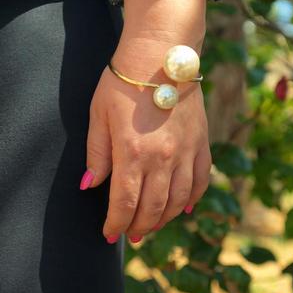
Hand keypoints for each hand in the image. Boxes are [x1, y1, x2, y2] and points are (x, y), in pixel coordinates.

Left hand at [79, 0, 210, 242]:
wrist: (162, 57)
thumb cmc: (124, 82)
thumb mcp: (99, 115)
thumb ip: (97, 154)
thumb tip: (89, 186)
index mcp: (132, 153)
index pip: (124, 203)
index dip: (116, 225)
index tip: (109, 234)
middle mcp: (163, 159)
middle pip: (153, 208)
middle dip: (139, 227)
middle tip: (131, 235)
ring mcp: (186, 153)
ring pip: (179, 200)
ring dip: (165, 219)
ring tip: (154, 224)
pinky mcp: (201, 144)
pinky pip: (201, 181)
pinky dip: (193, 198)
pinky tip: (186, 208)